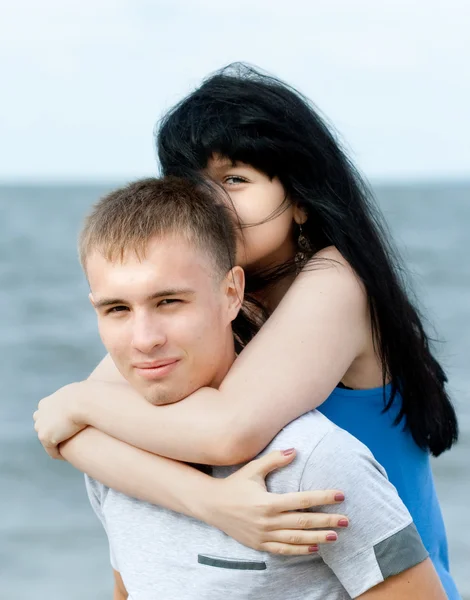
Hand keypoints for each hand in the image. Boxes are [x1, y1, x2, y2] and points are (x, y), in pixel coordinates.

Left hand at [33, 382, 86, 458]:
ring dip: (57, 445)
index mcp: (46, 403)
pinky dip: (61, 454)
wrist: (84, 400)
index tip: (69, 429)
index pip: (47, 416)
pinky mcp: (45, 437)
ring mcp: (41, 426)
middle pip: (44, 428)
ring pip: (47, 440)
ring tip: (71, 450)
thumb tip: (88, 394)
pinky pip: (52, 451)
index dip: (57, 424)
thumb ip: (79, 397)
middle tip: (69, 440)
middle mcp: (40, 414)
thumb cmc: (88, 395)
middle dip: (54, 434)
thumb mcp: (82, 393)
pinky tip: (71, 456)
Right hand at [203, 449, 347, 553]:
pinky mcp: (259, 544)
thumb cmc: (234, 484)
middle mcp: (267, 521)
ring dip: (318, 537)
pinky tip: (314, 548)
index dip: (322, 498)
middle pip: (303, 522)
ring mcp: (263, 535)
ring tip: (336, 536)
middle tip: (347, 520)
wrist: (212, 505)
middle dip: (327, 520)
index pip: (302, 500)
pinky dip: (299, 550)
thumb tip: (295, 451)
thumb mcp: (253, 468)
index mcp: (267, 501)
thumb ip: (274, 460)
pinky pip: (283, 550)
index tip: (340, 496)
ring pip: (296, 539)